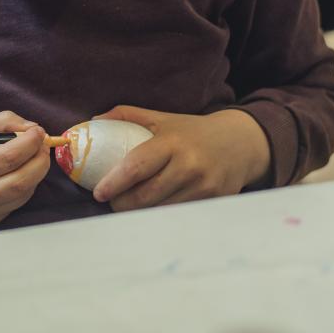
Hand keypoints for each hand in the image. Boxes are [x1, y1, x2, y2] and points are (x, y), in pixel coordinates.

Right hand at [0, 111, 50, 230]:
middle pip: (20, 181)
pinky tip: (22, 170)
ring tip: (35, 154)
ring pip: (24, 192)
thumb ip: (2, 123)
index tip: (38, 131)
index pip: (6, 158)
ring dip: (37, 170)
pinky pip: (19, 200)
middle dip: (39, 159)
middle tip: (43, 144)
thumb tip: (33, 128)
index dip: (28, 143)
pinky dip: (28, 182)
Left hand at [91, 106, 271, 211]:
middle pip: (145, 196)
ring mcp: (203, 186)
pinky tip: (152, 210)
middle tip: (112, 201)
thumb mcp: (162, 118)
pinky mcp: (213, 202)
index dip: (114, 183)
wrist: (239, 143)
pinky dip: (160, 216)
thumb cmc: (192, 132)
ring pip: (160, 211)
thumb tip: (94, 121)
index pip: (137, 167)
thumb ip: (127, 116)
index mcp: (173, 142)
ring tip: (128, 206)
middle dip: (122, 203)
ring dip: (139, 213)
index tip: (98, 192)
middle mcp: (189, 165)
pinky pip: (178, 216)